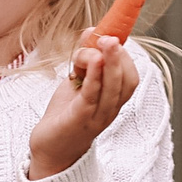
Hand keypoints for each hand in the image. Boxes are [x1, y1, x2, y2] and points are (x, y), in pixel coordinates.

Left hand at [28, 0, 147, 178]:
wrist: (50, 151)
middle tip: (110, 37)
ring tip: (105, 42)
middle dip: (120, 55)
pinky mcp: (81, 120)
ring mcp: (98, 115)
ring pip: (113, 86)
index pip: (131, 75)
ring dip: (111, 62)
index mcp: (115, 98)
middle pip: (127, 79)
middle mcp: (112, 107)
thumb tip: (92, 30)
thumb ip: (85, 57)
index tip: (118, 33)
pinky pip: (92, 95)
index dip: (127, 52)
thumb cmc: (66, 114)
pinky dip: (94, 77)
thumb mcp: (77, 80)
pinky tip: (90, 62)